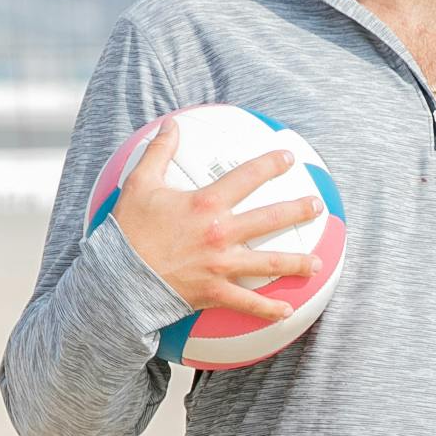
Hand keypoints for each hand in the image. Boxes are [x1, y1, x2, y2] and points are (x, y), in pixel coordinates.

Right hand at [113, 118, 323, 323]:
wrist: (118, 277)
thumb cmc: (128, 230)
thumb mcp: (140, 184)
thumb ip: (158, 151)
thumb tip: (171, 124)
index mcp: (207, 204)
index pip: (247, 177)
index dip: (271, 164)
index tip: (288, 158)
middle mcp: (221, 233)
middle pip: (270, 218)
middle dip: (298, 210)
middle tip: (317, 206)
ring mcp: (221, 265)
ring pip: (269, 263)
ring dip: (297, 262)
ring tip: (316, 263)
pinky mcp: (215, 292)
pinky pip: (248, 303)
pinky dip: (269, 310)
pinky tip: (287, 311)